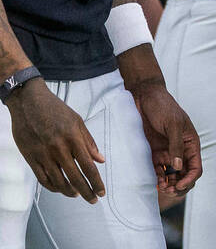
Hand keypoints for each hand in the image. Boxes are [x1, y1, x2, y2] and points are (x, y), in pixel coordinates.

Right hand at [7, 79, 105, 201]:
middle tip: (93, 199)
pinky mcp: (31, 158)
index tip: (101, 191)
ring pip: (58, 181)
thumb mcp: (77, 121)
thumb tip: (100, 159)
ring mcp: (43, 154)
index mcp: (73, 138)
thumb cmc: (55, 110)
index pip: (88, 166)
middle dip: (87, 191)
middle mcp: (58, 149)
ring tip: (78, 194)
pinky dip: (53, 187)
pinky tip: (61, 189)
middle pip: (75, 177)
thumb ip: (89, 142)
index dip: (96, 182)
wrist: (29, 102)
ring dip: (70, 192)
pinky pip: (43, 178)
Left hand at [128, 79, 201, 194]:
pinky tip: (154, 182)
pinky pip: (158, 171)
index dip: (190, 179)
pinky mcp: (153, 153)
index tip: (179, 186)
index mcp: (190, 143)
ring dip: (168, 185)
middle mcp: (180, 150)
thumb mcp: (173, 124)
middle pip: (185, 175)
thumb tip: (178, 168)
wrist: (144, 97)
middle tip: (169, 190)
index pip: (195, 167)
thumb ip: (176, 146)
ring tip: (160, 188)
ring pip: (172, 176)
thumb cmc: (162, 106)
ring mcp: (167, 153)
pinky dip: (157, 179)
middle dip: (180, 185)